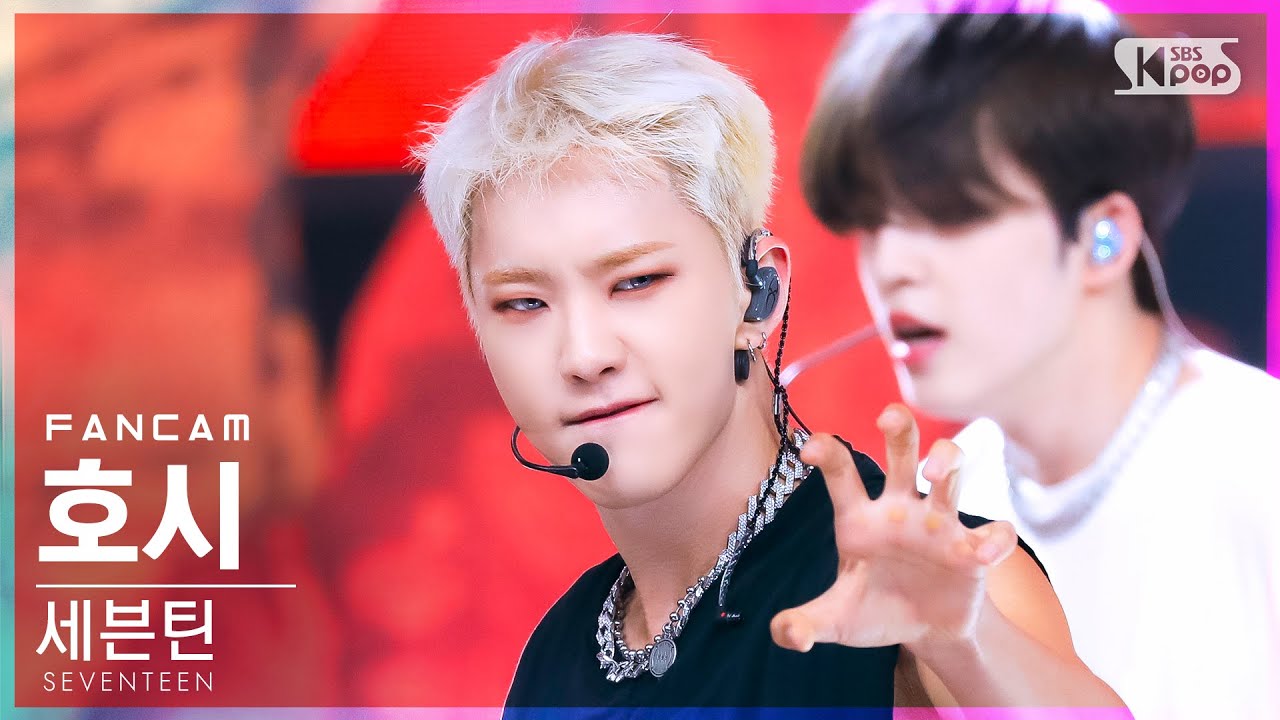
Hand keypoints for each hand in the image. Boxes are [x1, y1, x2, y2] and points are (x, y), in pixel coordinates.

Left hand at [771, 403, 1017, 651]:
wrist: (925, 631)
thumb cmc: (875, 609)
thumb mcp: (837, 620)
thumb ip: (805, 625)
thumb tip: (784, 635)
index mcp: (860, 519)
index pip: (842, 474)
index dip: (828, 453)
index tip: (810, 446)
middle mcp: (901, 509)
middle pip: (902, 452)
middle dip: (900, 428)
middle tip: (889, 415)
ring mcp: (940, 523)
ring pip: (952, 471)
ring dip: (947, 461)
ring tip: (933, 473)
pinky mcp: (974, 548)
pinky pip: (994, 532)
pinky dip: (994, 538)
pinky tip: (981, 554)